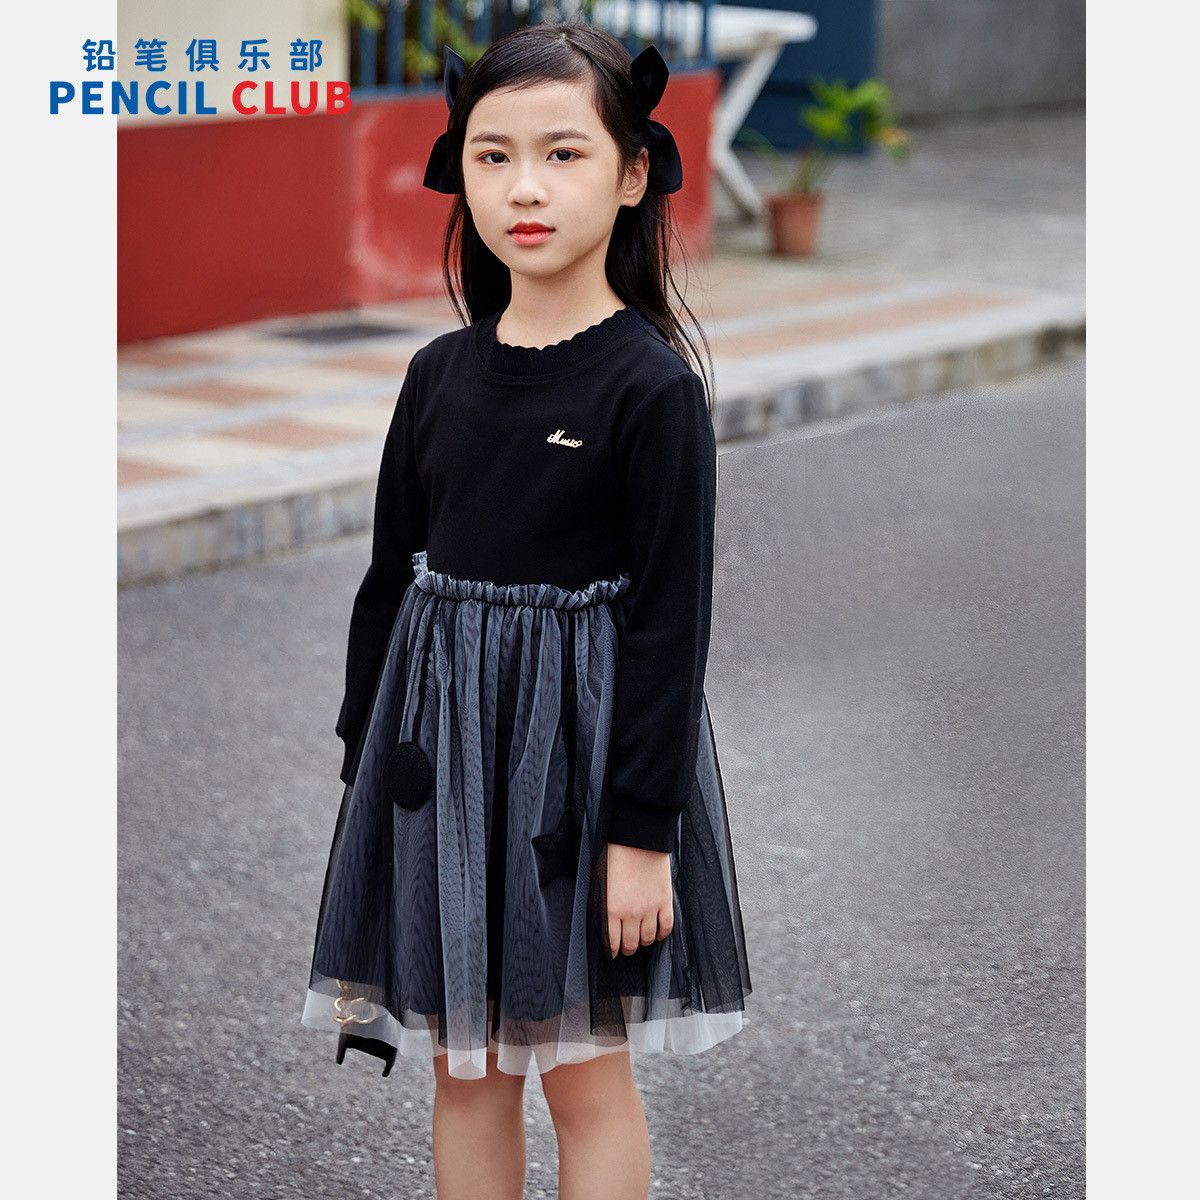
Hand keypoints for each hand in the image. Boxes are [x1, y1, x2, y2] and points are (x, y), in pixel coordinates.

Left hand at [606, 842, 673, 957]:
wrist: (639, 839)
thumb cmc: (616, 856)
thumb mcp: (600, 883)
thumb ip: (602, 905)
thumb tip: (604, 922)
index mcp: (611, 909)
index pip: (612, 941)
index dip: (613, 950)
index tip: (614, 952)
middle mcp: (631, 914)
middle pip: (631, 943)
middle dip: (628, 949)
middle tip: (628, 948)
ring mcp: (650, 909)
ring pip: (649, 938)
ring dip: (645, 942)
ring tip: (642, 940)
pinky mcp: (665, 901)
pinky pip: (666, 926)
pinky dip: (663, 934)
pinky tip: (659, 933)